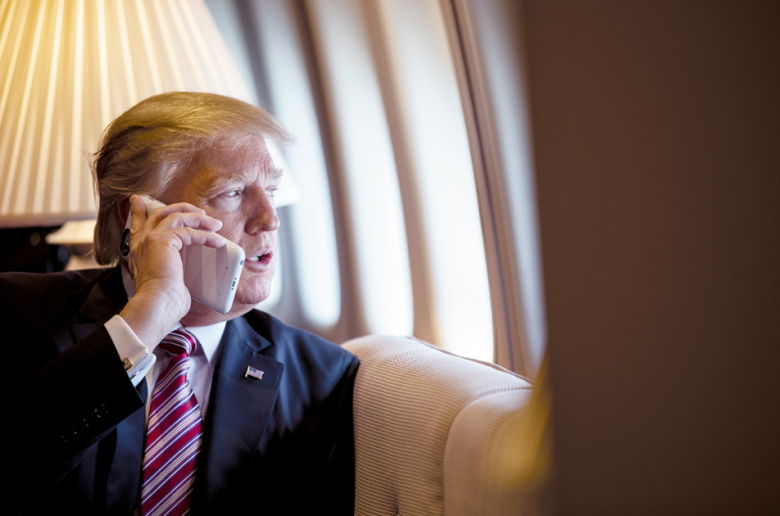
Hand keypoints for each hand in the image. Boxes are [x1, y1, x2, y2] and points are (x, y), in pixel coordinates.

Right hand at [119, 195, 225, 347]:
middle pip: (159, 212)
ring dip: (198, 219)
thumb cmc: (163, 302)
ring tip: (215, 225)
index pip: (138, 224)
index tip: (140, 200)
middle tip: (198, 211)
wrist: (156, 306)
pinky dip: (205, 236)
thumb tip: (191, 276)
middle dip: (180, 208)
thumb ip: (174, 270)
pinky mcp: (163, 241)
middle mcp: (141, 242)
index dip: (139, 210)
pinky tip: (217, 242)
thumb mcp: (168, 280)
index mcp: (139, 250)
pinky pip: (188, 231)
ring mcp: (150, 239)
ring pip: (176, 216)